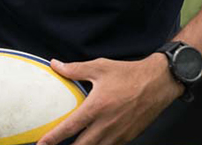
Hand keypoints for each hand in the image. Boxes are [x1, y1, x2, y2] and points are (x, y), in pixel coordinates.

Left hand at [36, 55, 181, 144]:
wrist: (159, 83)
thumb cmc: (129, 74)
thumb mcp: (99, 67)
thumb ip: (74, 69)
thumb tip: (54, 64)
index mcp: (96, 107)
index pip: (69, 128)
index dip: (53, 138)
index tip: (42, 143)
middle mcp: (107, 124)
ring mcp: (119, 133)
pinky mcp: (129, 137)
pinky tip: (94, 142)